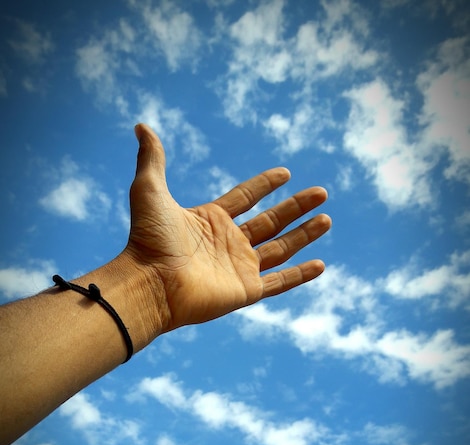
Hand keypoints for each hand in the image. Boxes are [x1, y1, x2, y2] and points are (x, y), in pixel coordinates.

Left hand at [125, 124, 330, 334]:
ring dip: (304, 234)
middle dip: (297, 207)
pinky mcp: (246, 291)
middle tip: (321, 192)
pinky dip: (300, 276)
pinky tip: (320, 265)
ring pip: (281, 249)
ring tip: (327, 219)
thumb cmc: (149, 239)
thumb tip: (142, 126)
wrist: (150, 283)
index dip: (265, 185)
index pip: (246, 197)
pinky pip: (280, 282)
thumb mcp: (150, 190)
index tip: (285, 173)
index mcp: (211, 220)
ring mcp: (239, 268)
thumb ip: (153, 159)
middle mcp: (228, 243)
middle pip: (271, 221)